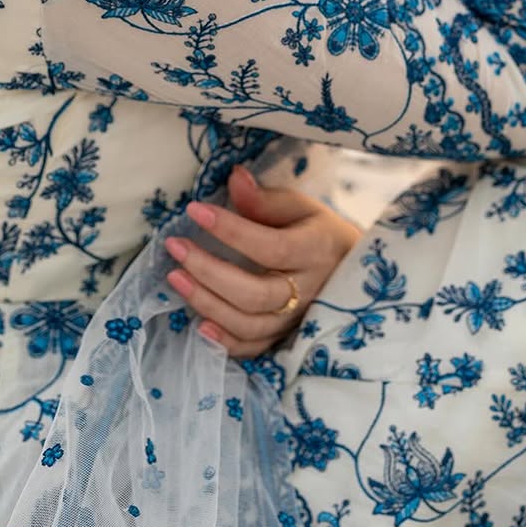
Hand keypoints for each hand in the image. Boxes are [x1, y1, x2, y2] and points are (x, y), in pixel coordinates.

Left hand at [162, 165, 361, 358]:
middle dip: (208, 271)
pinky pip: (254, 348)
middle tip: (175, 246)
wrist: (350, 271)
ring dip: (207, 303)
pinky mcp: (286, 337)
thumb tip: (234, 177)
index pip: (270, 247)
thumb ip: (266, 199)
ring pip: (249, 324)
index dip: (230, 231)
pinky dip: (225, 341)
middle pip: (254, 294)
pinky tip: (199, 324)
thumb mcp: (301, 207)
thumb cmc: (319, 232)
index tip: (195, 210)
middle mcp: (308, 291)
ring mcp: (297, 320)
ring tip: (175, 277)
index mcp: (315, 250)